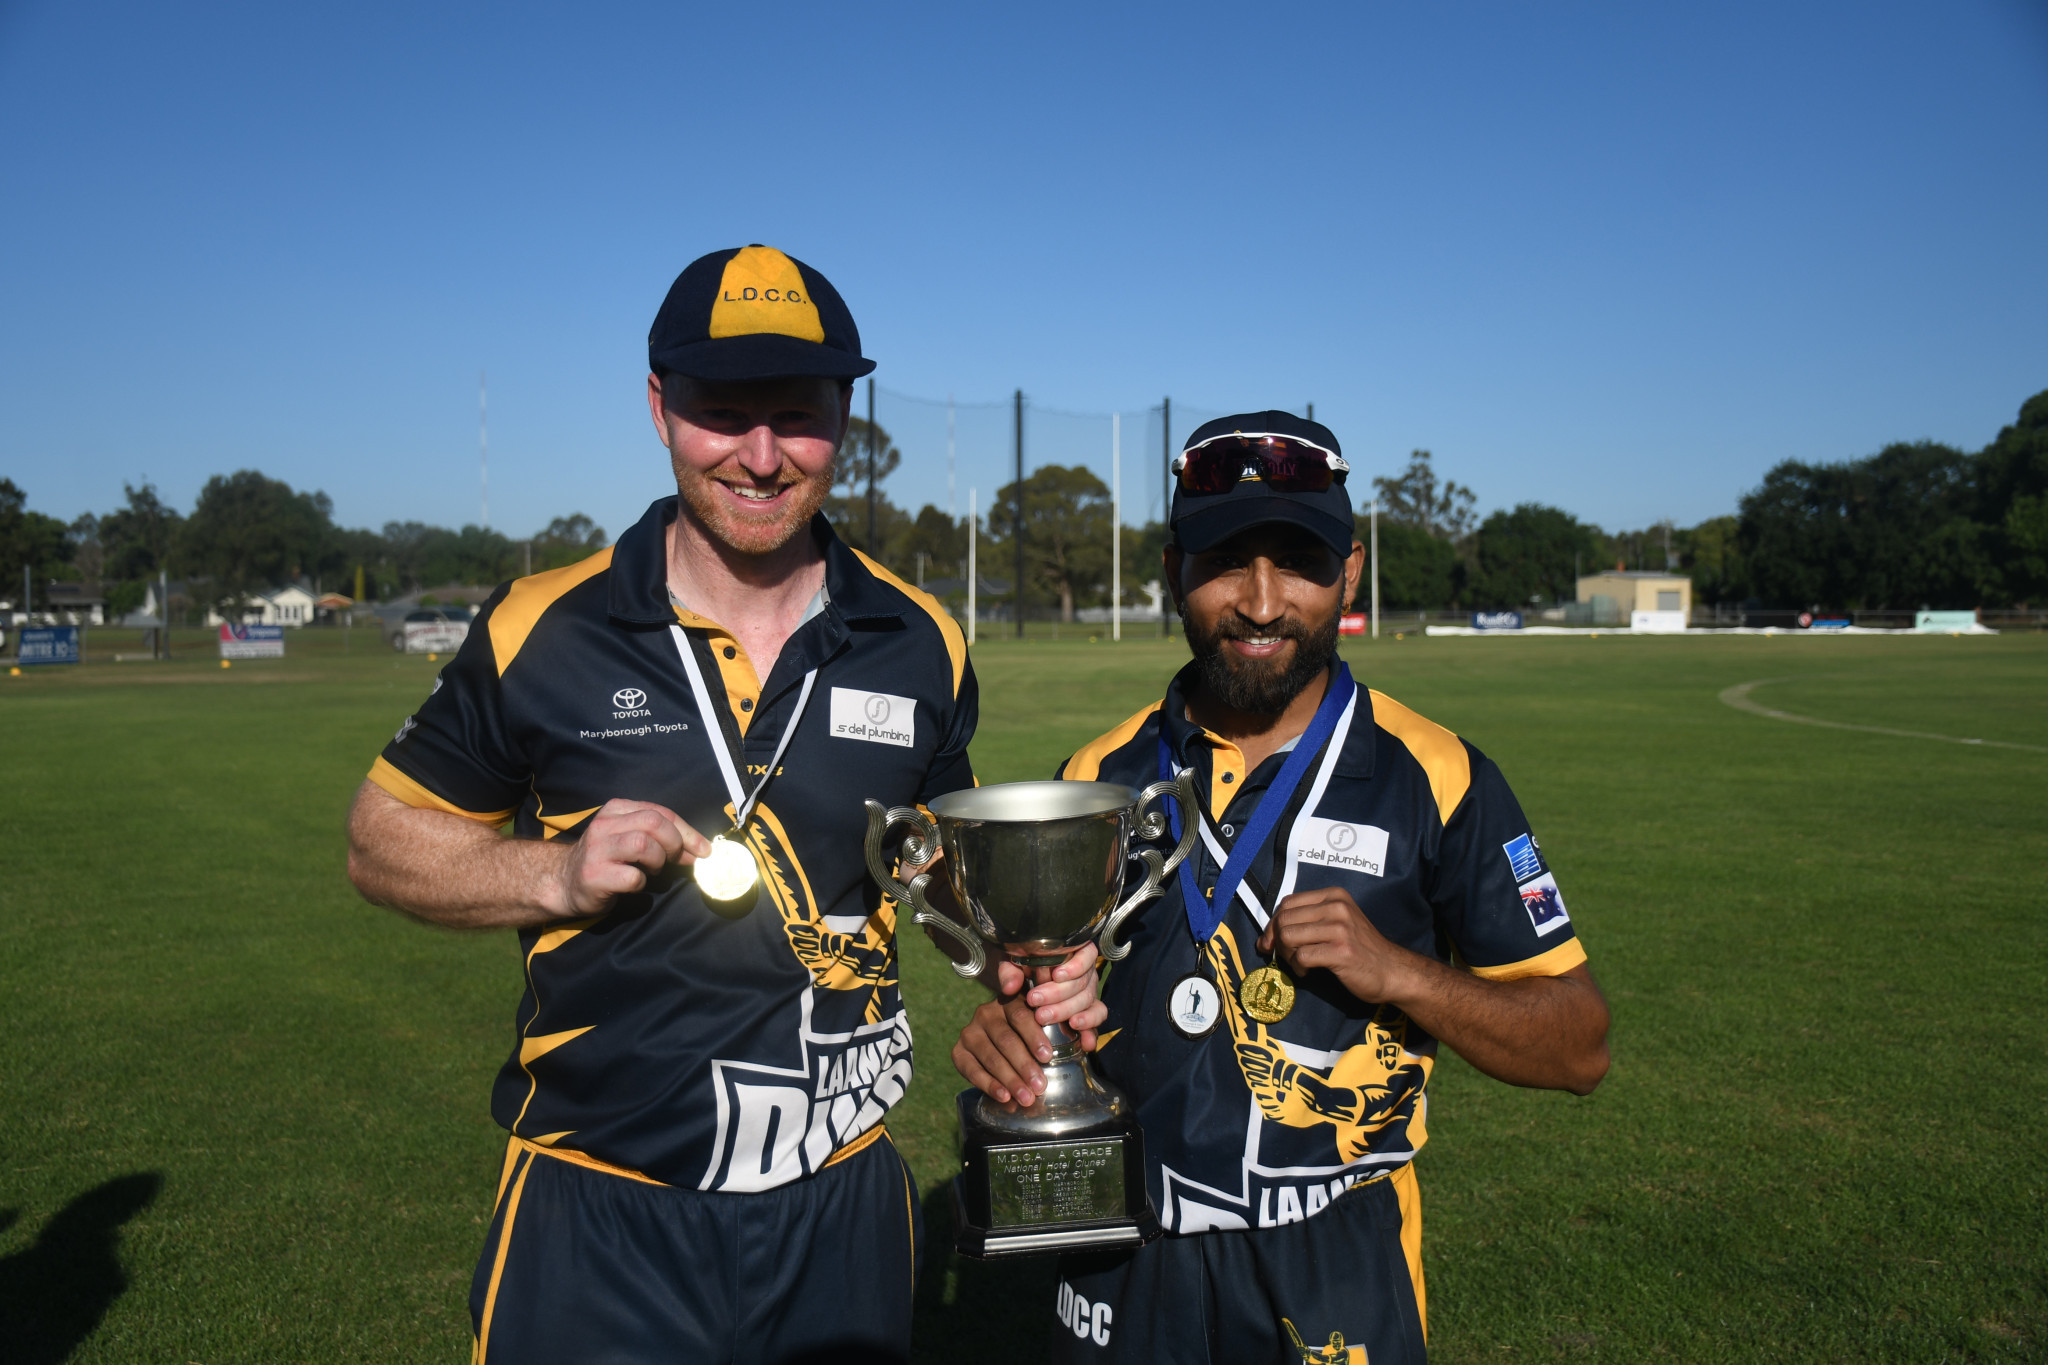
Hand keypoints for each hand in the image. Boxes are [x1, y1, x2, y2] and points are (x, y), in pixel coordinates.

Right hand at [552, 798, 709, 917]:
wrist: (564, 882)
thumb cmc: (606, 860)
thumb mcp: (628, 836)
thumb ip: (658, 836)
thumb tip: (699, 849)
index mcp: (616, 810)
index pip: (660, 812)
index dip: (688, 831)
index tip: (704, 849)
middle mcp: (605, 825)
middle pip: (654, 823)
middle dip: (675, 843)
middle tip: (676, 860)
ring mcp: (597, 849)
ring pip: (643, 844)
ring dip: (657, 861)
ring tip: (652, 869)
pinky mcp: (594, 875)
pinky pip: (633, 877)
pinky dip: (641, 882)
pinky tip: (634, 884)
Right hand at [951, 946, 1105, 1106]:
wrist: (995, 1043)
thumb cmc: (1030, 1035)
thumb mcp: (1045, 1023)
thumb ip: (1065, 1027)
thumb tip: (1089, 1043)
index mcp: (1010, 1001)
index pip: (1021, 1016)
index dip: (1034, 1036)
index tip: (1047, 1056)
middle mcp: (987, 1012)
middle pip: (1006, 1039)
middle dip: (1024, 1065)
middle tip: (1039, 1086)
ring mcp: (970, 1031)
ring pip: (990, 1055)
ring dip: (1009, 1078)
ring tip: (1026, 1097)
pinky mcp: (958, 1050)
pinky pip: (970, 1068)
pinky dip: (987, 1084)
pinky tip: (1003, 1096)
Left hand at [994, 941, 1104, 1044]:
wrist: (1021, 985)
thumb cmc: (1020, 967)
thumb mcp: (1011, 963)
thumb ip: (1010, 971)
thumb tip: (1010, 987)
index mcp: (1074, 952)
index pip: (1086, 954)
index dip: (1076, 965)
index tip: (1056, 975)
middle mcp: (1085, 971)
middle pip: (1082, 982)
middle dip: (1058, 994)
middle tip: (1035, 1001)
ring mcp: (1088, 992)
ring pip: (1087, 1001)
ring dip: (1066, 1011)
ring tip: (1045, 1018)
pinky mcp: (1088, 1012)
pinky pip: (1096, 1020)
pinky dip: (1091, 1030)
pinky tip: (1084, 1041)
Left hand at [1257, 885, 1415, 1004]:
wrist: (1393, 971)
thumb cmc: (1361, 950)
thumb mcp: (1338, 923)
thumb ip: (1307, 922)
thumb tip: (1265, 937)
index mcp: (1335, 895)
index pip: (1287, 903)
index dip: (1273, 924)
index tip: (1270, 943)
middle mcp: (1337, 907)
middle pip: (1284, 919)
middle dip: (1278, 942)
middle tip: (1289, 957)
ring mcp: (1340, 928)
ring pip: (1288, 936)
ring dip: (1288, 955)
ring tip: (1301, 964)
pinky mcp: (1341, 951)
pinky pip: (1301, 956)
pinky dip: (1298, 967)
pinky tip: (1309, 971)